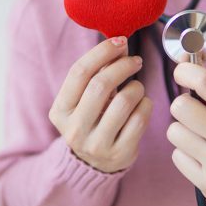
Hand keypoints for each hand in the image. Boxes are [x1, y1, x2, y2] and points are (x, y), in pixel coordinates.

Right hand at [49, 36, 152, 173]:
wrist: (96, 163)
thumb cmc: (92, 120)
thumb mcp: (84, 99)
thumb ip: (97, 73)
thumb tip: (120, 44)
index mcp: (60, 111)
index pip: (79, 72)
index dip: (102, 52)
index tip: (120, 41)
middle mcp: (74, 129)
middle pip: (100, 84)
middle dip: (123, 66)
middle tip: (136, 60)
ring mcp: (96, 145)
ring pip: (124, 101)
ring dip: (136, 86)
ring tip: (137, 87)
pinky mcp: (119, 154)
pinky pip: (140, 118)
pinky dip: (146, 104)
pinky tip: (143, 104)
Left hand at [167, 62, 205, 205]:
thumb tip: (183, 60)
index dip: (186, 71)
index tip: (181, 72)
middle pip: (180, 107)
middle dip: (182, 106)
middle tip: (193, 114)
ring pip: (174, 132)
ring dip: (182, 132)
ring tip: (200, 138)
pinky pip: (176, 156)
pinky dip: (185, 154)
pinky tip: (203, 157)